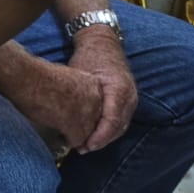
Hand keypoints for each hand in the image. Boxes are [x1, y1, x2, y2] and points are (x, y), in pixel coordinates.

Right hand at [0, 48, 101, 149]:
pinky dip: (66, 140)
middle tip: (65, 125)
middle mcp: (96, 100)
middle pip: (95, 123)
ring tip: (58, 127)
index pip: (98, 109)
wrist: (26, 78)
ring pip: (87, 134)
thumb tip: (74, 105)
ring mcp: (88, 114)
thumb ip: (78, 93)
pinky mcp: (77, 127)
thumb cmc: (38, 76)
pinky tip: (55, 129)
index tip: (72, 115)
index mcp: (94, 85)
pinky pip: (76, 141)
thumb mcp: (67, 78)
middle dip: (82, 127)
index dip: (84, 115)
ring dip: (74, 134)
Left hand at [66, 29, 136, 151]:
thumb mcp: (81, 74)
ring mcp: (131, 99)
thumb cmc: (88, 57)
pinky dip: (108, 130)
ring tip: (86, 146)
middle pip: (118, 127)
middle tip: (82, 149)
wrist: (102, 43)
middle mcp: (129, 95)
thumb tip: (62, 116)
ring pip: (121, 126)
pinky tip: (94, 136)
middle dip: (101, 140)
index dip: (100, 136)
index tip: (87, 145)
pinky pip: (120, 121)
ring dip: (105, 138)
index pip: (112, 119)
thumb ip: (77, 94)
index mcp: (119, 88)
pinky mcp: (128, 101)